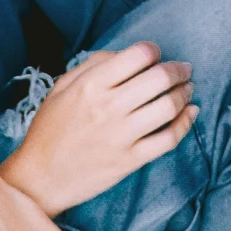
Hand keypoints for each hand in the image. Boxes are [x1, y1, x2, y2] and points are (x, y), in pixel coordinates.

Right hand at [1, 41, 196, 217]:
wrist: (39, 179)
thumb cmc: (49, 131)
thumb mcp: (61, 89)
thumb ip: (92, 65)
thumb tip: (126, 55)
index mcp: (90, 85)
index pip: (139, 55)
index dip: (155, 51)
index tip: (157, 56)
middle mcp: (107, 107)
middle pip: (160, 78)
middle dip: (179, 69)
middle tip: (184, 69)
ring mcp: (120, 136)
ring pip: (169, 106)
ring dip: (185, 93)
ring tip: (187, 90)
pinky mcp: (129, 161)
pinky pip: (169, 139)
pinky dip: (186, 123)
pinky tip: (190, 113)